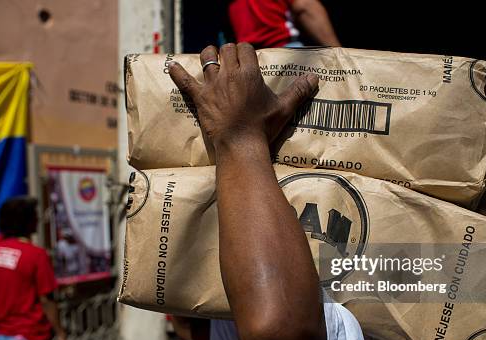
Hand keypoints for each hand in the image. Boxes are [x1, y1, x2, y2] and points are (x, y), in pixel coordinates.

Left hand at [168, 43, 318, 153]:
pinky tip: (171, 65)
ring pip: (206, 57)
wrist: (241, 145)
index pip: (245, 49)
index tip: (247, 56)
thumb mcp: (284, 108)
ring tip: (211, 57)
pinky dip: (177, 72)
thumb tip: (315, 78)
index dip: (246, 50)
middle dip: (229, 51)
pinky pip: (184, 81)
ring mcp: (212, 85)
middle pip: (226, 49)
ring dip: (209, 54)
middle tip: (232, 59)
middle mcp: (229, 74)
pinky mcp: (200, 97)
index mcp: (250, 74)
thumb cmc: (263, 127)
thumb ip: (299, 91)